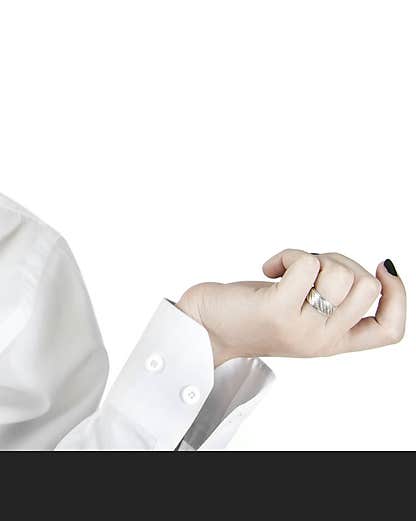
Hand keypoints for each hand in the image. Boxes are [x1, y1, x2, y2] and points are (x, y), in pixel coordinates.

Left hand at [175, 249, 405, 367]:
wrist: (201, 330)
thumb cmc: (248, 313)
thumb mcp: (299, 312)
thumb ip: (329, 300)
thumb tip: (368, 268)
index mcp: (333, 343)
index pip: (391, 331)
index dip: (398, 296)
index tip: (382, 267)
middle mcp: (322, 340)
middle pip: (367, 287)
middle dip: (341, 261)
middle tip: (308, 267)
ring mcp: (301, 327)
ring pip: (339, 273)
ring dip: (311, 256)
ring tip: (286, 270)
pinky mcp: (276, 309)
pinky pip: (306, 263)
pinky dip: (287, 255)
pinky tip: (269, 269)